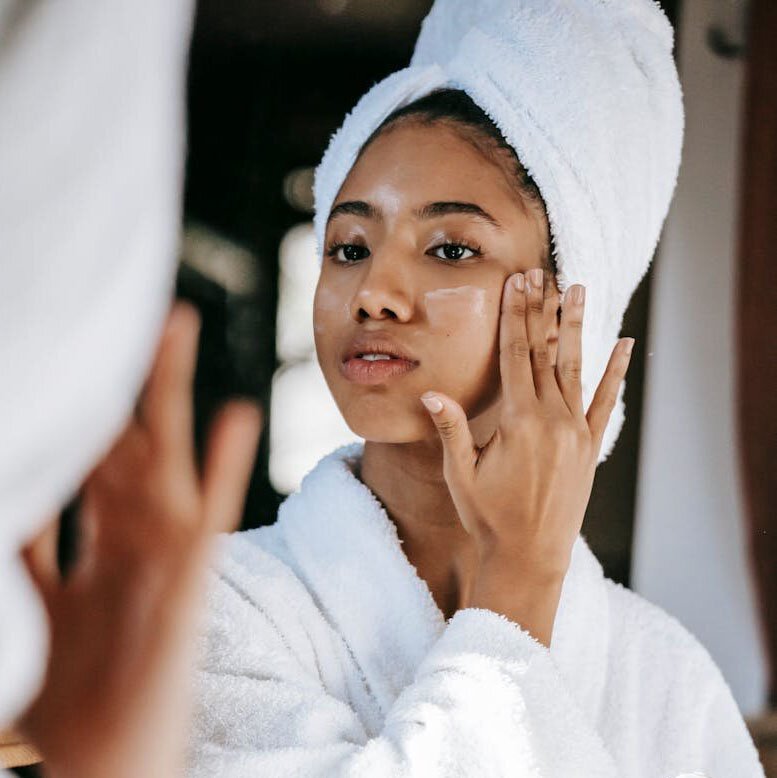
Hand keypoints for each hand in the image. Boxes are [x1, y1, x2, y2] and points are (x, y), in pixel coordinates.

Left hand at [18, 302, 261, 777]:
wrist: (112, 772)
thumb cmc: (72, 709)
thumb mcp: (33, 618)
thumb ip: (23, 554)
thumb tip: (12, 484)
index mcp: (95, 552)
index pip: (82, 461)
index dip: (78, 408)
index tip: (74, 354)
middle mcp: (128, 545)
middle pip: (122, 443)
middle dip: (124, 379)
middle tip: (131, 311)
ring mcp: (161, 560)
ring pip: (162, 459)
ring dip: (169, 394)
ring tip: (175, 326)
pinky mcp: (190, 584)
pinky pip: (210, 516)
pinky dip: (227, 466)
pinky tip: (240, 416)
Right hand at [421, 269, 632, 645]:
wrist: (530, 558)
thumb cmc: (488, 518)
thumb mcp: (461, 475)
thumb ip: (451, 431)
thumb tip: (431, 393)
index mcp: (519, 422)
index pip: (516, 355)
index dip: (516, 316)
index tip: (518, 284)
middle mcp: (553, 420)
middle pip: (545, 352)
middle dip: (541, 310)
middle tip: (541, 273)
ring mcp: (576, 432)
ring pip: (576, 368)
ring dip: (576, 327)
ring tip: (579, 290)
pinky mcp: (590, 447)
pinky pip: (605, 402)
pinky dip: (615, 373)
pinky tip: (624, 345)